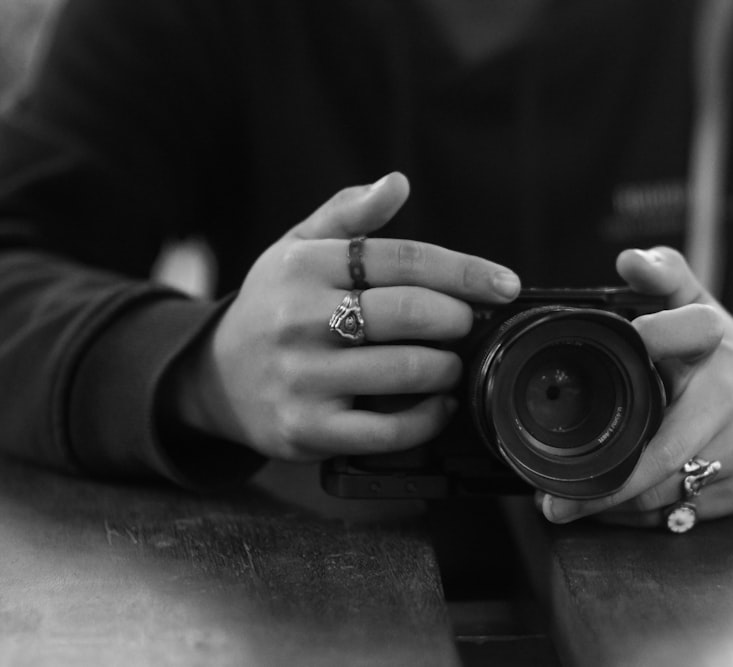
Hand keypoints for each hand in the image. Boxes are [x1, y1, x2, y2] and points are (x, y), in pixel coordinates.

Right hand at [171, 172, 520, 460]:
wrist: (215, 378)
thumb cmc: (272, 306)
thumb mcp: (297, 249)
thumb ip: (348, 214)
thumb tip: (397, 182)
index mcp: (304, 266)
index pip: (403, 259)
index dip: (464, 271)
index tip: (505, 284)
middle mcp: (299, 319)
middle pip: (409, 312)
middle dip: (456, 319)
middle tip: (465, 324)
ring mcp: (302, 378)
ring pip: (405, 370)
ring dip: (446, 367)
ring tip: (448, 363)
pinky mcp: (307, 429)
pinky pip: (387, 430)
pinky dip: (428, 419)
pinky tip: (438, 405)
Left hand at [538, 246, 732, 525]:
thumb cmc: (729, 359)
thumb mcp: (703, 308)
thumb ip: (666, 277)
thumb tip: (629, 260)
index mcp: (715, 346)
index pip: (681, 334)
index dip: (651, 340)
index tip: (619, 357)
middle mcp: (730, 401)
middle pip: (661, 451)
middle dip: (604, 481)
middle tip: (550, 498)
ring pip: (664, 492)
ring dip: (611, 506)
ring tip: (565, 505)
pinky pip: (679, 514)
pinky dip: (638, 517)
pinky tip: (608, 511)